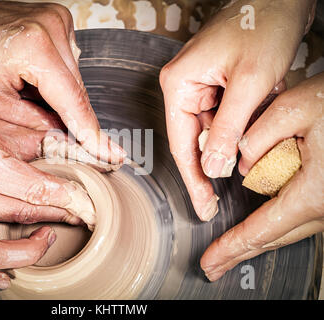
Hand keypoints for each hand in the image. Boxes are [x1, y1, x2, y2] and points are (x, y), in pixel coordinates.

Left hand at [0, 0, 125, 163]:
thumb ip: (32, 122)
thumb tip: (64, 137)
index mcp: (33, 47)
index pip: (72, 99)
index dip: (90, 131)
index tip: (109, 154)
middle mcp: (52, 27)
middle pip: (77, 88)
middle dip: (72, 117)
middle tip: (65, 141)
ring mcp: (58, 20)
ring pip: (74, 77)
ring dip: (61, 96)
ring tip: (26, 95)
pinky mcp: (59, 20)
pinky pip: (68, 63)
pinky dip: (56, 80)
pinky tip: (32, 79)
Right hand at [0, 87, 101, 292]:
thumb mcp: (2, 126)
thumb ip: (45, 143)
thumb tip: (86, 153)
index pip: (37, 189)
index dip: (72, 200)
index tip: (92, 206)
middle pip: (23, 215)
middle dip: (61, 216)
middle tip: (81, 213)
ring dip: (29, 252)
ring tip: (47, 237)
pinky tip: (3, 277)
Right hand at [159, 0, 315, 220]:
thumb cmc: (263, 26)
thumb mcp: (250, 83)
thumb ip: (228, 128)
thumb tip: (212, 167)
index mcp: (178, 84)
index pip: (180, 143)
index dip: (192, 178)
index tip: (201, 205)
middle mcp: (183, 86)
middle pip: (190, 140)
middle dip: (207, 168)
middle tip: (212, 203)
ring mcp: (198, 85)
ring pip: (207, 131)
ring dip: (226, 147)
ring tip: (241, 166)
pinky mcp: (215, 84)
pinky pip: (220, 117)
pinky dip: (235, 130)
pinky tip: (247, 139)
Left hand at [200, 72, 323, 280]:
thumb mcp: (295, 109)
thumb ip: (258, 137)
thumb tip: (241, 164)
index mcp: (312, 193)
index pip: (260, 230)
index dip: (231, 248)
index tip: (211, 262)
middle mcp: (323, 206)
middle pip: (273, 238)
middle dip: (238, 251)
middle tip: (214, 265)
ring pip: (285, 228)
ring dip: (256, 236)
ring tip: (231, 247)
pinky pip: (296, 215)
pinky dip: (273, 221)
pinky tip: (261, 223)